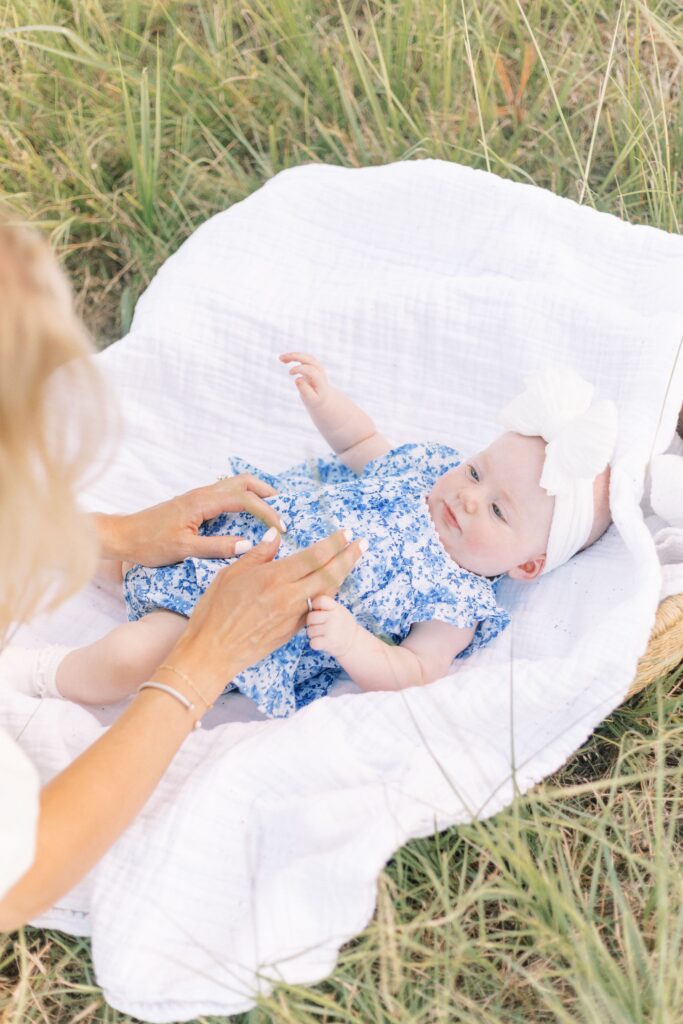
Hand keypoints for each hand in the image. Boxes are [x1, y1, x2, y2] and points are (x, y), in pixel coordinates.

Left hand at [96, 474, 284, 565]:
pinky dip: (243, 497)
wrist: (122, 535)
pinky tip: (247, 512)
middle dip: (266, 493)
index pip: (244, 500)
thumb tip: (248, 545)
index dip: (266, 512)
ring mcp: (198, 496)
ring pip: (234, 484)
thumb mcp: (184, 549)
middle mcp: (202, 494)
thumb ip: (217, 547)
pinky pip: (225, 493)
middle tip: (284, 510)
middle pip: (243, 482)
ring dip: (255, 492)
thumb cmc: (149, 543)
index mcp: (202, 502)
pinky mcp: (194, 503)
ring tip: (272, 507)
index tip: (282, 528)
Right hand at [169, 529, 366, 697]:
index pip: (313, 557)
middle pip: (329, 574)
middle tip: (363, 544)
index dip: (333, 543)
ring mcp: (292, 617)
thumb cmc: (214, 611)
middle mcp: (288, 597)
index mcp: (274, 578)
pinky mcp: (291, 632)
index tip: (347, 533)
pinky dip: (324, 595)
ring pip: (326, 593)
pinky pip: (314, 609)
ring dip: (340, 576)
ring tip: (349, 562)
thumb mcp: (230, 574)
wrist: (212, 652)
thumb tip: (275, 536)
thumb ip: (258, 554)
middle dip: (349, 557)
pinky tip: (326, 587)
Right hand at [279, 351, 332, 408]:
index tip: (290, 373)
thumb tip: (297, 379)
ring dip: (293, 355)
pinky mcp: (312, 366)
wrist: (324, 398)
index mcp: (320, 380)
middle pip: (309, 359)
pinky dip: (294, 357)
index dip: (300, 369)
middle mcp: (320, 371)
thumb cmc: (316, 400)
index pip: (311, 370)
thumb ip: (305, 391)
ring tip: (281, 358)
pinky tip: (285, 360)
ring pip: (306, 356)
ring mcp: (317, 367)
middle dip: (296, 356)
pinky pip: (304, 358)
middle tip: (281, 358)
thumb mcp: (311, 400)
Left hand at [305, 594, 358, 657]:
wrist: (354, 641)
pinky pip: (312, 642)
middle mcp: (334, 618)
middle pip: (311, 617)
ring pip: (310, 631)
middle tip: (318, 625)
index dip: (315, 604)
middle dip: (311, 622)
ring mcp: (331, 630)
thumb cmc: (342, 624)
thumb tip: (310, 605)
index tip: (317, 610)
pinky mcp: (328, 643)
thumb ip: (327, 607)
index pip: (320, 600)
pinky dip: (315, 644)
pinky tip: (322, 642)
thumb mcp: (339, 611)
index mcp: (336, 608)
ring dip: (313, 634)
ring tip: (322, 634)